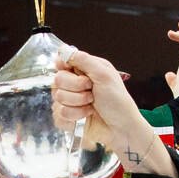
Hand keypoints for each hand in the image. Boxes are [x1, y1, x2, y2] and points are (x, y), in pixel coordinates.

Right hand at [55, 50, 171, 175]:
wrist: (121, 128)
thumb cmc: (118, 101)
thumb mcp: (104, 74)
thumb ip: (84, 60)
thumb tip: (64, 50)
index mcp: (83, 70)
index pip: (61, 62)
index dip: (64, 67)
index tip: (77, 73)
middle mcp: (74, 84)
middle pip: (57, 80)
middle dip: (76, 88)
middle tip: (92, 92)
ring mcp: (69, 101)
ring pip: (58, 99)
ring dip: (78, 104)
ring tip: (92, 105)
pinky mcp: (67, 118)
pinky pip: (59, 115)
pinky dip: (75, 116)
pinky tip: (86, 116)